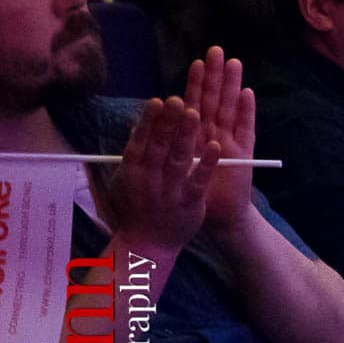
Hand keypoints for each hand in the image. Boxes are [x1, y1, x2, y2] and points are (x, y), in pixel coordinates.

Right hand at [108, 97, 217, 256]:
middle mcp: (150, 179)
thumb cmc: (139, 204)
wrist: (149, 243)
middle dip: (168, 122)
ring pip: (179, 160)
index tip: (157, 100)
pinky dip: (207, 164)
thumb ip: (134, 154)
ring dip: (186, 136)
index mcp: (133, 170)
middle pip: (159, 146)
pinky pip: (199, 181)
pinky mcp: (190, 203)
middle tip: (177, 98)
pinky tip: (216, 147)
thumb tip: (136, 126)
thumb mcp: (127, 180)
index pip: (140, 142)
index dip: (148, 121)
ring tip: (195, 113)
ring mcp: (170, 191)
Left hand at [183, 47, 256, 234]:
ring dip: (232, 85)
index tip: (196, 62)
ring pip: (230, 108)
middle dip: (216, 75)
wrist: (218, 217)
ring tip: (234, 62)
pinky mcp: (244, 154)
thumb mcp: (174, 167)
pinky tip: (247, 93)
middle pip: (215, 99)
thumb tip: (150, 124)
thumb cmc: (193, 191)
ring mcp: (231, 142)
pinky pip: (245, 129)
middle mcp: (215, 135)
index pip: (196, 103)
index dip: (197, 83)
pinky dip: (246, 112)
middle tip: (217, 50)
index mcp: (197, 136)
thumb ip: (166, 145)